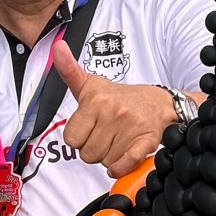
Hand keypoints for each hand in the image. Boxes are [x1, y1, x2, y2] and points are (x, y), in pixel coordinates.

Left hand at [49, 43, 175, 175]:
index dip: (79, 138)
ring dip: (109, 156)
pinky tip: (123, 158)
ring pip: (105, 162)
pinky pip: (125, 164)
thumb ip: (69, 70)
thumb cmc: (119, 98)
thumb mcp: (91, 84)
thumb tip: (57, 47)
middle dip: (94, 149)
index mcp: (96, 100)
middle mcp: (113, 112)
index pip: (71, 139)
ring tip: (117, 139)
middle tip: (105, 134)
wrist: (158, 103)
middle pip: (87, 154)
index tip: (89, 128)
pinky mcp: (147, 141)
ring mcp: (131, 127)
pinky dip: (121, 168)